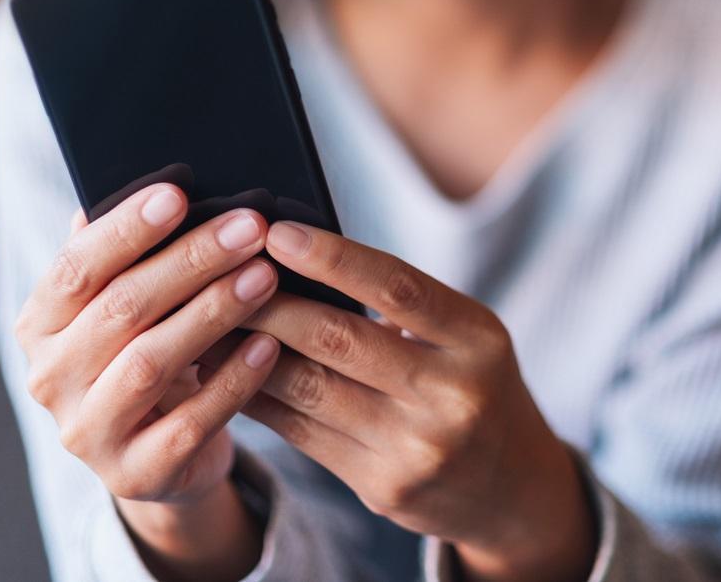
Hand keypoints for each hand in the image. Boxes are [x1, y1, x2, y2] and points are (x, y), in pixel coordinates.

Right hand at [15, 183, 282, 580]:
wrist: (162, 456)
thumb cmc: (152, 351)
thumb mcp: (132, 307)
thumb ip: (133, 255)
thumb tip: (161, 181)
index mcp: (42, 323)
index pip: (77, 267)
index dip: (127, 229)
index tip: (180, 192)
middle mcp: (50, 378)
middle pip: (122, 309)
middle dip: (191, 262)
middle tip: (251, 227)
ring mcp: (87, 432)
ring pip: (150, 363)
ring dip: (213, 313)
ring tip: (265, 276)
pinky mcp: (133, 474)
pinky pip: (188, 423)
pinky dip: (232, 381)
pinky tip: (270, 345)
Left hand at [209, 221, 596, 581]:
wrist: (513, 488)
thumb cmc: (475, 386)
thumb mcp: (465, 337)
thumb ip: (401, 307)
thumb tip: (300, 261)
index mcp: (477, 339)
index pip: (398, 288)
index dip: (333, 258)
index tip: (276, 231)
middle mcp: (453, 394)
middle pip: (341, 339)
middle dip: (270, 302)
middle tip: (219, 271)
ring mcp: (418, 447)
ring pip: (310, 388)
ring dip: (248, 351)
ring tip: (207, 319)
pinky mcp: (384, 487)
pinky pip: (302, 433)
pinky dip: (257, 397)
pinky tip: (227, 372)